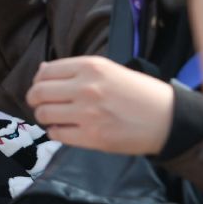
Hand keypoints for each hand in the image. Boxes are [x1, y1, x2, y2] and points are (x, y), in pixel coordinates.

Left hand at [26, 56, 174, 153]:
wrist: (168, 118)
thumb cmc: (139, 93)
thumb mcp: (109, 70)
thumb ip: (76, 70)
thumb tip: (42, 69)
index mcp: (90, 67)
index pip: (44, 72)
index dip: (38, 81)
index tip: (42, 88)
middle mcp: (85, 88)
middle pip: (38, 93)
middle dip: (34, 100)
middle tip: (41, 105)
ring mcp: (87, 113)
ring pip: (43, 114)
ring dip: (44, 117)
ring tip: (55, 118)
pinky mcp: (92, 136)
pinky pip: (56, 134)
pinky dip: (55, 132)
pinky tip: (65, 130)